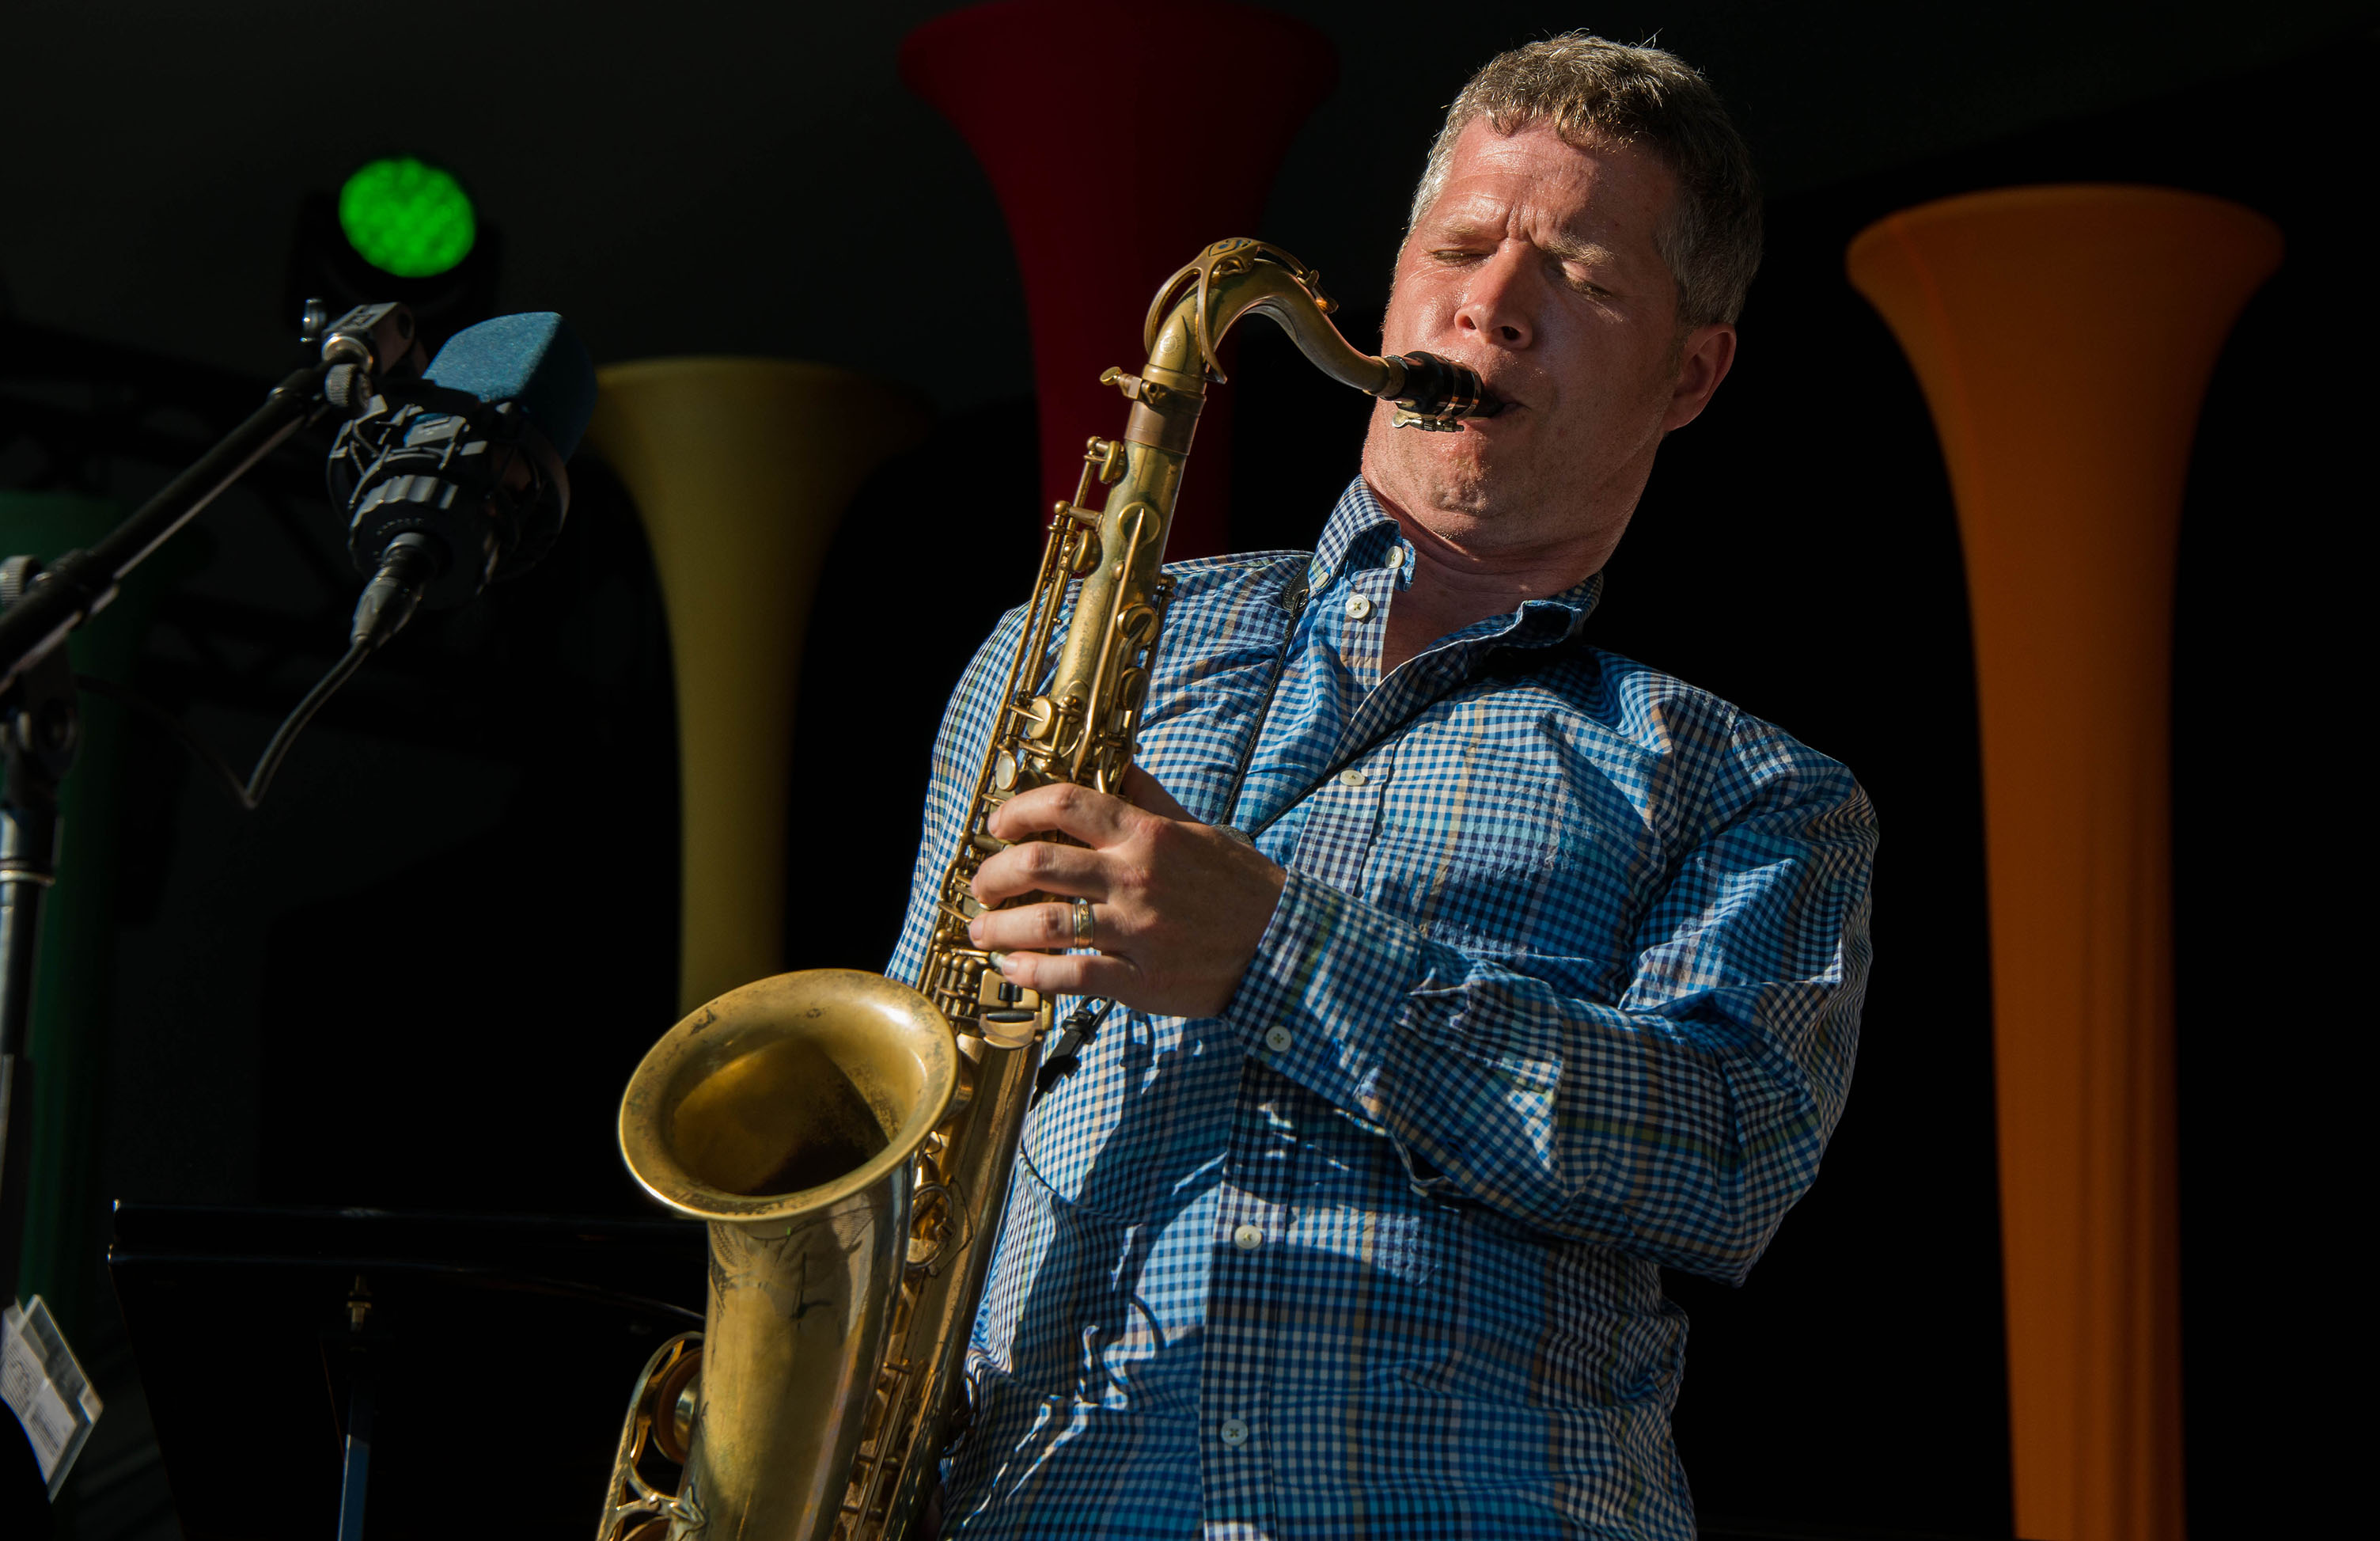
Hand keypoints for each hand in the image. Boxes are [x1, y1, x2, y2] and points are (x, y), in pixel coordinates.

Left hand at [967, 767, 1285, 1019]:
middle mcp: (1135, 877)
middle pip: (1039, 862)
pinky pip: (1071, 975)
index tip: (998, 825)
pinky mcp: (1140, 980)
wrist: (1285, 944)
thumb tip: (1118, 761)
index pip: (1065, 803)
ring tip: (982, 932)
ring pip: (1046, 922)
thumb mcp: (1199, 828)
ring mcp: (1137, 930)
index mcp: (1147, 834)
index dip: (1018, 810)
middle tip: (981, 887)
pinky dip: (1032, 973)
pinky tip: (1012, 970)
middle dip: (993, 874)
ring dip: (999, 928)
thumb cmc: (1240, 885)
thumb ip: (1151, 798)